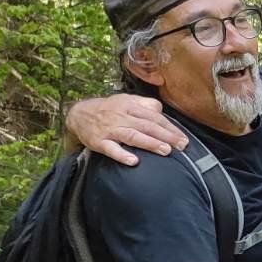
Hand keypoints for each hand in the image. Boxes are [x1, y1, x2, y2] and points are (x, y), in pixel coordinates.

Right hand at [65, 95, 187, 165]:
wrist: (78, 114)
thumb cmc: (109, 109)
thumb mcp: (126, 100)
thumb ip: (145, 105)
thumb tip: (161, 110)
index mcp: (130, 106)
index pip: (154, 117)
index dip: (170, 128)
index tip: (183, 138)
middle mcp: (121, 116)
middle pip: (147, 126)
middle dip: (166, 136)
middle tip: (181, 146)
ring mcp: (110, 129)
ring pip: (132, 136)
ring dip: (149, 143)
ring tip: (165, 151)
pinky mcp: (98, 141)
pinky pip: (110, 148)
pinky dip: (122, 154)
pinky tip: (133, 161)